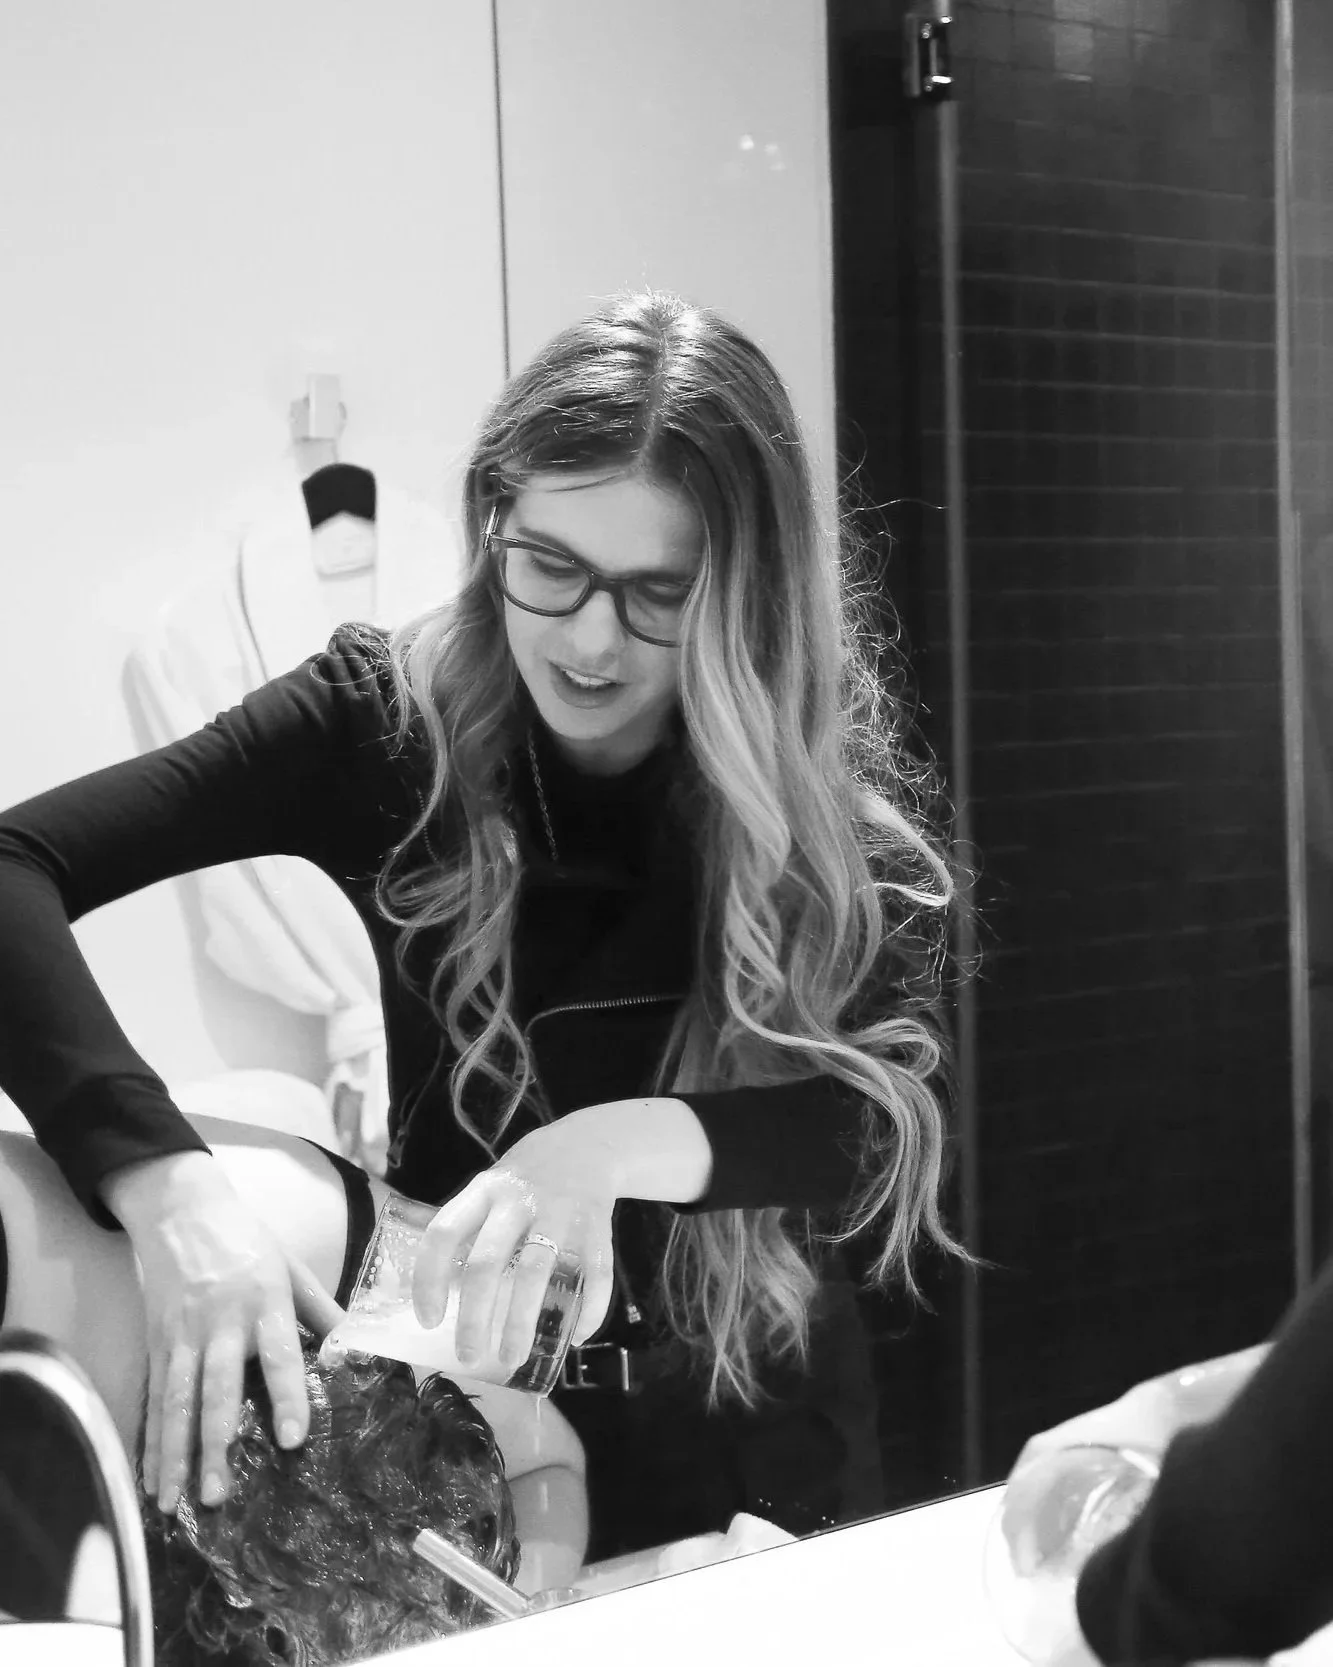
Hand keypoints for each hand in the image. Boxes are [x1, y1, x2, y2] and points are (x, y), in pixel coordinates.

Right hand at [102, 1151, 340, 1513]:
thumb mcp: (293, 1267)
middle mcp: (222, 1323)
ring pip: (176, 1402)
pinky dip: (148, 1439)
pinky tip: (149, 1476)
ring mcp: (182, 1335)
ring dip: (173, 1454)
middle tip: (217, 1495)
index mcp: (265, 1303)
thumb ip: (322, 1310)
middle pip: (217, 1390)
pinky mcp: (156, 1342)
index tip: (293, 1439)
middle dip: (214, 1445)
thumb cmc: (249, 1240)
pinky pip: (152, 1397)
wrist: (183, 1210)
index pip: (280, 1355)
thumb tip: (354, 1350)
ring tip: (172, 1502)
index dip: (287, 1397)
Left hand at [411, 1120, 618, 1374]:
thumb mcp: (489, 1191)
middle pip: (488, 1262)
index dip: (430, 1278)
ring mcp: (560, 1213)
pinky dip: (587, 1311)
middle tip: (468, 1356)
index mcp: (483, 1192)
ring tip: (512, 1357)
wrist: (588, 1145)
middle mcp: (518, 1201)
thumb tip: (443, 1304)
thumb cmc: (525, 1183)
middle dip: (475, 1316)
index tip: (429, 1320)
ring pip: (535, 1272)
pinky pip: (594, 1276)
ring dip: (521, 1321)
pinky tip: (575, 1337)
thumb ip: (470, 1234)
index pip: (444, 1234)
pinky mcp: (596, 1227)